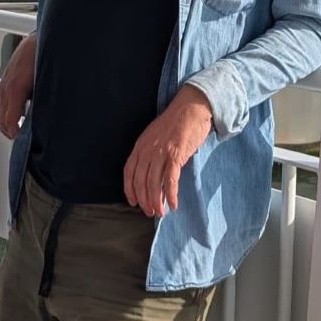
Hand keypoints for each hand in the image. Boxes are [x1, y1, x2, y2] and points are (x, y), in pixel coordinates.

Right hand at [0, 32, 36, 138]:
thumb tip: (44, 118)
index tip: (20, 139)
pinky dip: (1, 110)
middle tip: (18, 138)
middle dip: (8, 130)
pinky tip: (8, 114)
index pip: (9, 118)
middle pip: (1, 116)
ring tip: (12, 130)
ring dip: (3, 121)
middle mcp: (7, 85)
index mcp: (16, 88)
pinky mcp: (5, 77)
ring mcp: (4, 81)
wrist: (40, 39)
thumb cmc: (44, 58)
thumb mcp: (45, 84)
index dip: (14, 132)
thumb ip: (41, 102)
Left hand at [123, 85, 212, 217]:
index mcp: (140, 145)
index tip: (133, 202)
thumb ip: (152, 153)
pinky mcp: (175, 155)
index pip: (129, 171)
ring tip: (161, 212)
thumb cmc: (175, 123)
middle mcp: (147, 150)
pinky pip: (170, 181)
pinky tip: (174, 204)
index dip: (130, 189)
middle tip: (150, 212)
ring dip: (156, 202)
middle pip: (140, 181)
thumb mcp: (156, 136)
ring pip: (153, 184)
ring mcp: (161, 152)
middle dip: (144, 200)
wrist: (191, 108)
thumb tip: (153, 176)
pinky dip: (171, 195)